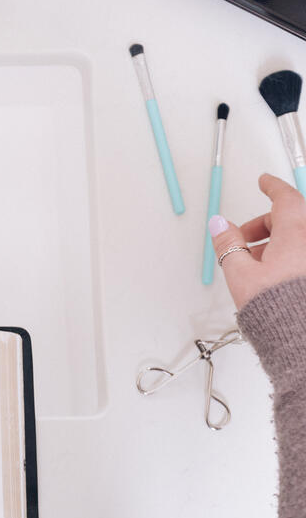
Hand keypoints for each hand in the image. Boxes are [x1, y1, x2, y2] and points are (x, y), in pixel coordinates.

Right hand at [211, 174, 305, 308]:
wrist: (301, 336)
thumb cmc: (276, 308)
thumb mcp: (241, 273)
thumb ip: (228, 244)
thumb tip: (220, 225)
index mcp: (295, 234)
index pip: (285, 199)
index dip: (273, 187)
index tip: (265, 182)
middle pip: (290, 219)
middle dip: (265, 225)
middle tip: (243, 238)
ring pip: (297, 238)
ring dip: (276, 243)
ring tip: (253, 264)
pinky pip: (301, 255)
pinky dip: (288, 256)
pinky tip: (272, 275)